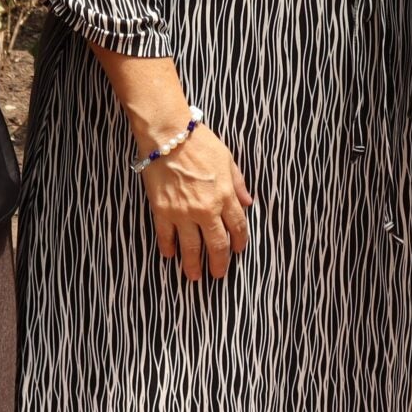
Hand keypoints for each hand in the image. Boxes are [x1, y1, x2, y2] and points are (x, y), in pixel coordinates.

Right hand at [138, 125, 253, 281]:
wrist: (168, 135)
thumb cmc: (199, 142)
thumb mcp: (227, 159)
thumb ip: (238, 184)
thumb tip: (248, 202)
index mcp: (225, 196)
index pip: (237, 227)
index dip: (239, 242)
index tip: (238, 250)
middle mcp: (206, 209)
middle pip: (216, 244)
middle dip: (219, 263)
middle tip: (218, 274)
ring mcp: (183, 213)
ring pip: (191, 248)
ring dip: (193, 265)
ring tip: (195, 276)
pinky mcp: (162, 211)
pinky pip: (166, 236)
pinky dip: (168, 248)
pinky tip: (170, 255)